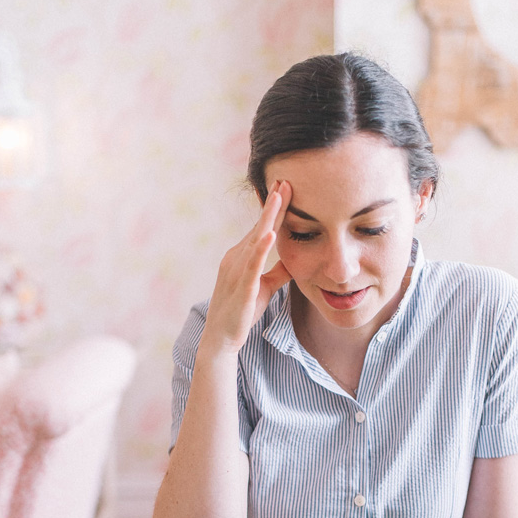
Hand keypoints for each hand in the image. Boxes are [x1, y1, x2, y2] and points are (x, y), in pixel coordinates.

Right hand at [203, 180, 292, 353]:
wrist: (222, 338)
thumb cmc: (242, 312)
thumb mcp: (265, 287)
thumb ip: (278, 272)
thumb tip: (294, 260)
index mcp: (242, 256)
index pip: (261, 228)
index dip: (274, 209)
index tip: (284, 187)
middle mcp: (236, 258)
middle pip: (259, 226)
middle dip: (272, 203)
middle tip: (285, 179)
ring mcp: (237, 271)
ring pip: (255, 238)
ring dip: (268, 216)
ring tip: (279, 194)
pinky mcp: (242, 287)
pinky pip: (253, 265)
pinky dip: (261, 248)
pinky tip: (270, 234)